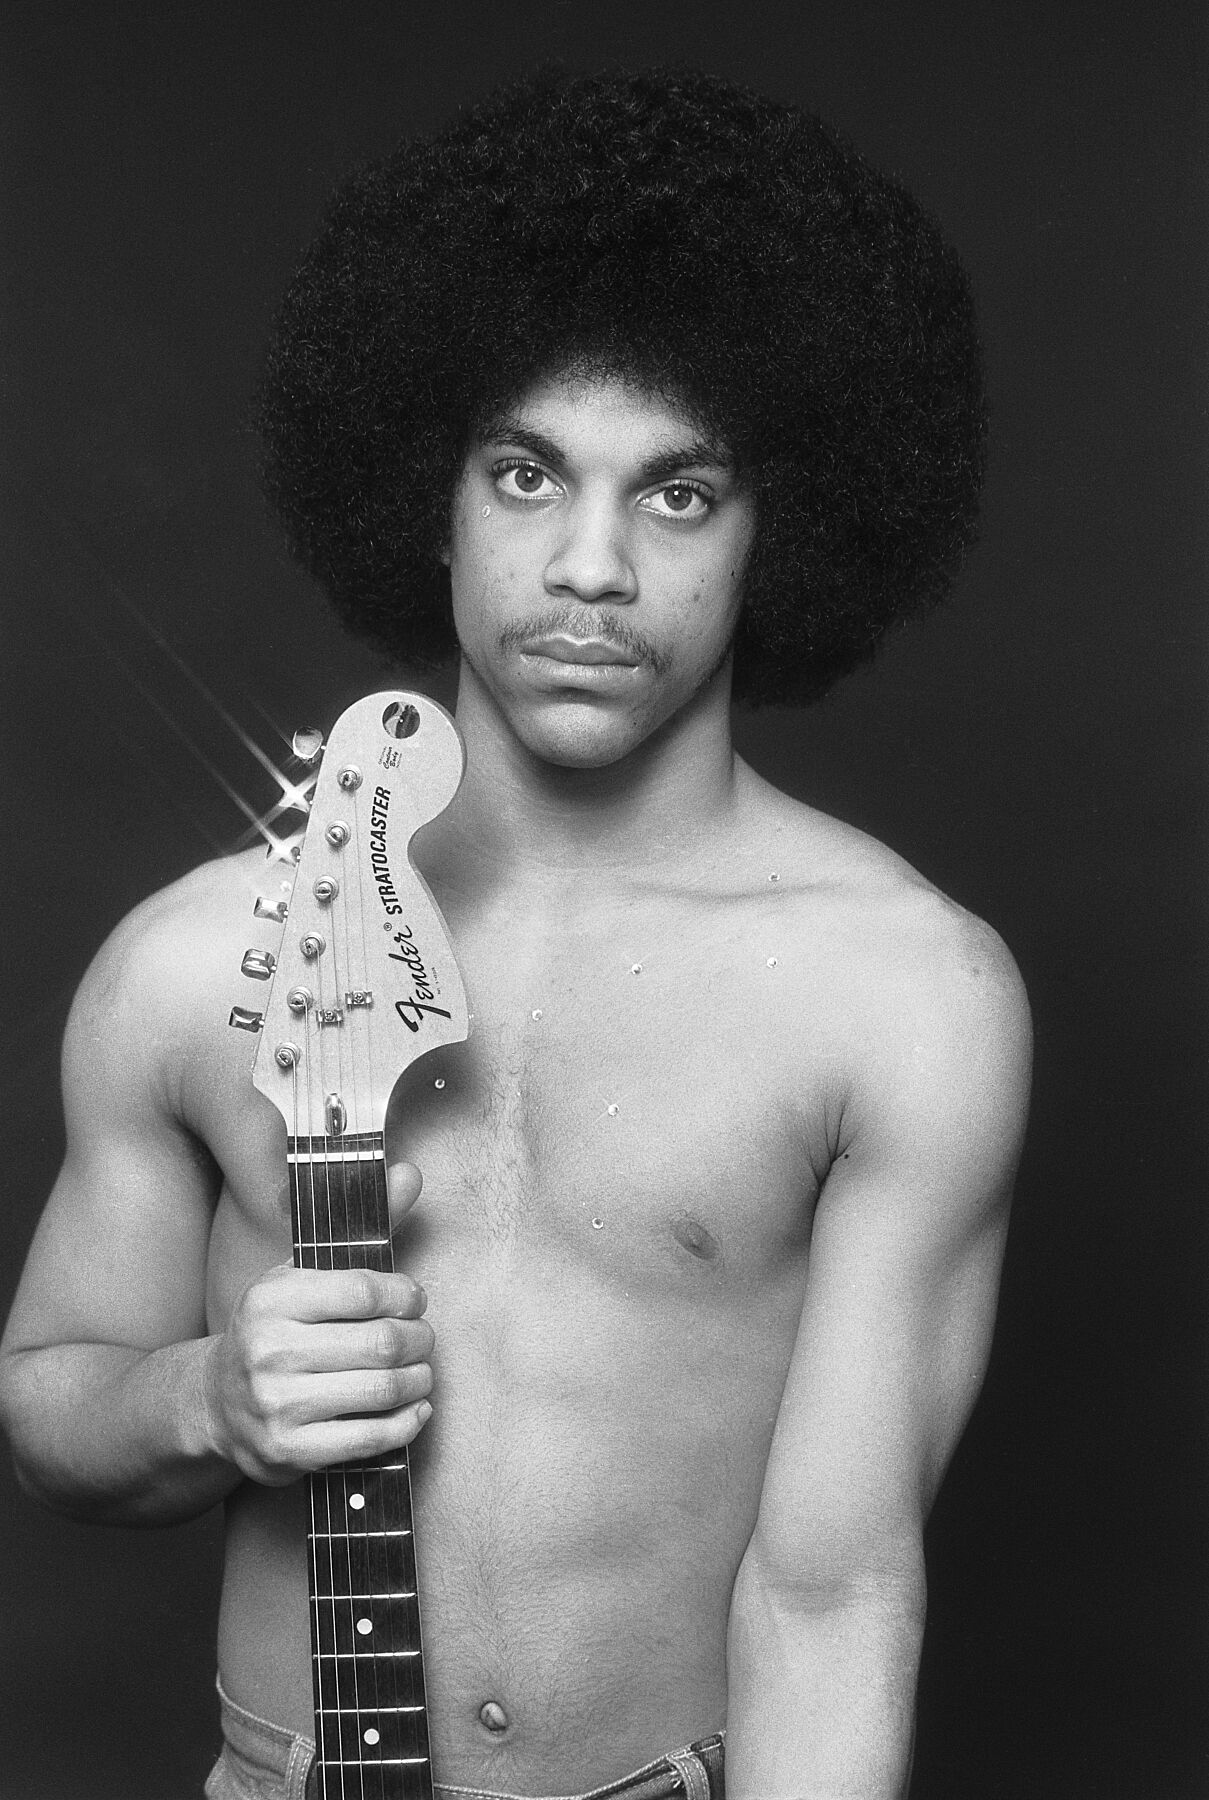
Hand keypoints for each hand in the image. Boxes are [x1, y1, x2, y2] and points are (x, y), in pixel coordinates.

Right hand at [203, 1161, 433, 1483]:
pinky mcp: (290, 1452)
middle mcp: (270, 1350)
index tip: (415, 1300)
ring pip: (382, 1390)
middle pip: (381, 1343)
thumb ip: (361, 1229)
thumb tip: (411, 1172)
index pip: (366, 1290)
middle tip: (423, 1340)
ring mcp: (278, 1405)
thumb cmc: (277, 1331)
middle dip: (419, 1340)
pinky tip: (413, 1409)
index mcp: (273, 1297)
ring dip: (419, 1381)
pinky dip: (406, 1424)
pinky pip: (370, 1439)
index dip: (406, 1295)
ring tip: (420, 1373)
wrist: (217, 1404)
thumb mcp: (303, 1276)